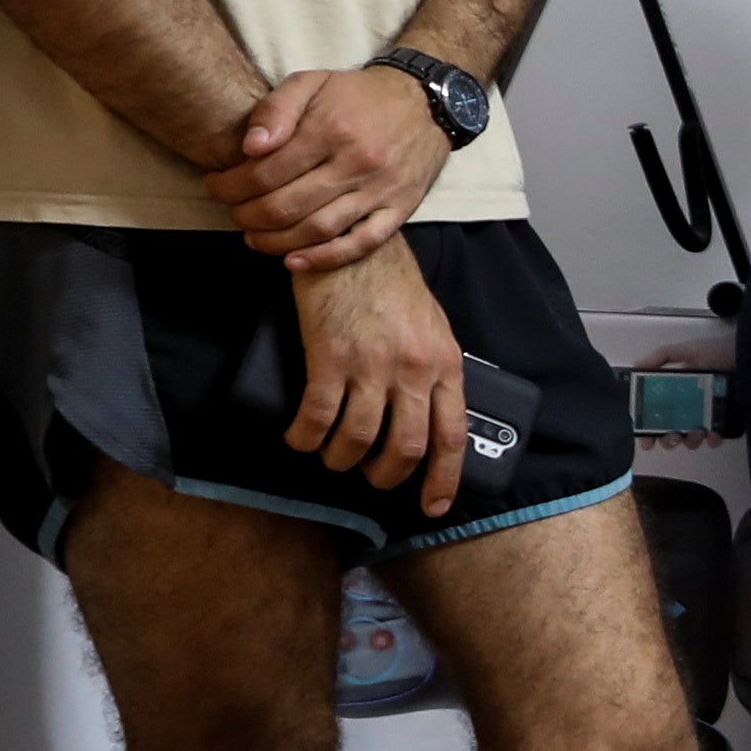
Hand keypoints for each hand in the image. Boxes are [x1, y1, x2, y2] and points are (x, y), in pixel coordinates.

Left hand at [212, 64, 451, 267]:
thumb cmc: (358, 94)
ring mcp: (380, 189)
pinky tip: (294, 260)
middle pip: (285, 206)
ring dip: (275, 241)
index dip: (231, 185)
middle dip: (246, 215)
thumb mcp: (312, 82)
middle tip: (233, 212)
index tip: (217, 186)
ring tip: (253, 237)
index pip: (265, 171)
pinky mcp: (399, 209)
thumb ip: (276, 109)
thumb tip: (249, 147)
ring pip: (317, 229)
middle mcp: (356, 162)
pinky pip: (360, 244)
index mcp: (330, 128)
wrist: (426, 102)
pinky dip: (324, 258)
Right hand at [288, 242, 468, 513]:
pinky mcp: (329, 357)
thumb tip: (428, 414)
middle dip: (386, 474)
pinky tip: (300, 439)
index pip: (450, 435)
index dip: (442, 478)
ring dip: (342, 459)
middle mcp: (412, 369)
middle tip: (370, 476)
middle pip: (406, 446)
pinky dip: (306, 437)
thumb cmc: (391, 286)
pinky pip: (317, 417)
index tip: (432, 506)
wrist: (352, 245)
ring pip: (359, 439)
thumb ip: (434, 371)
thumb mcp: (433, 328)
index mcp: (444, 363)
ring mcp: (371, 364)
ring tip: (333, 458)